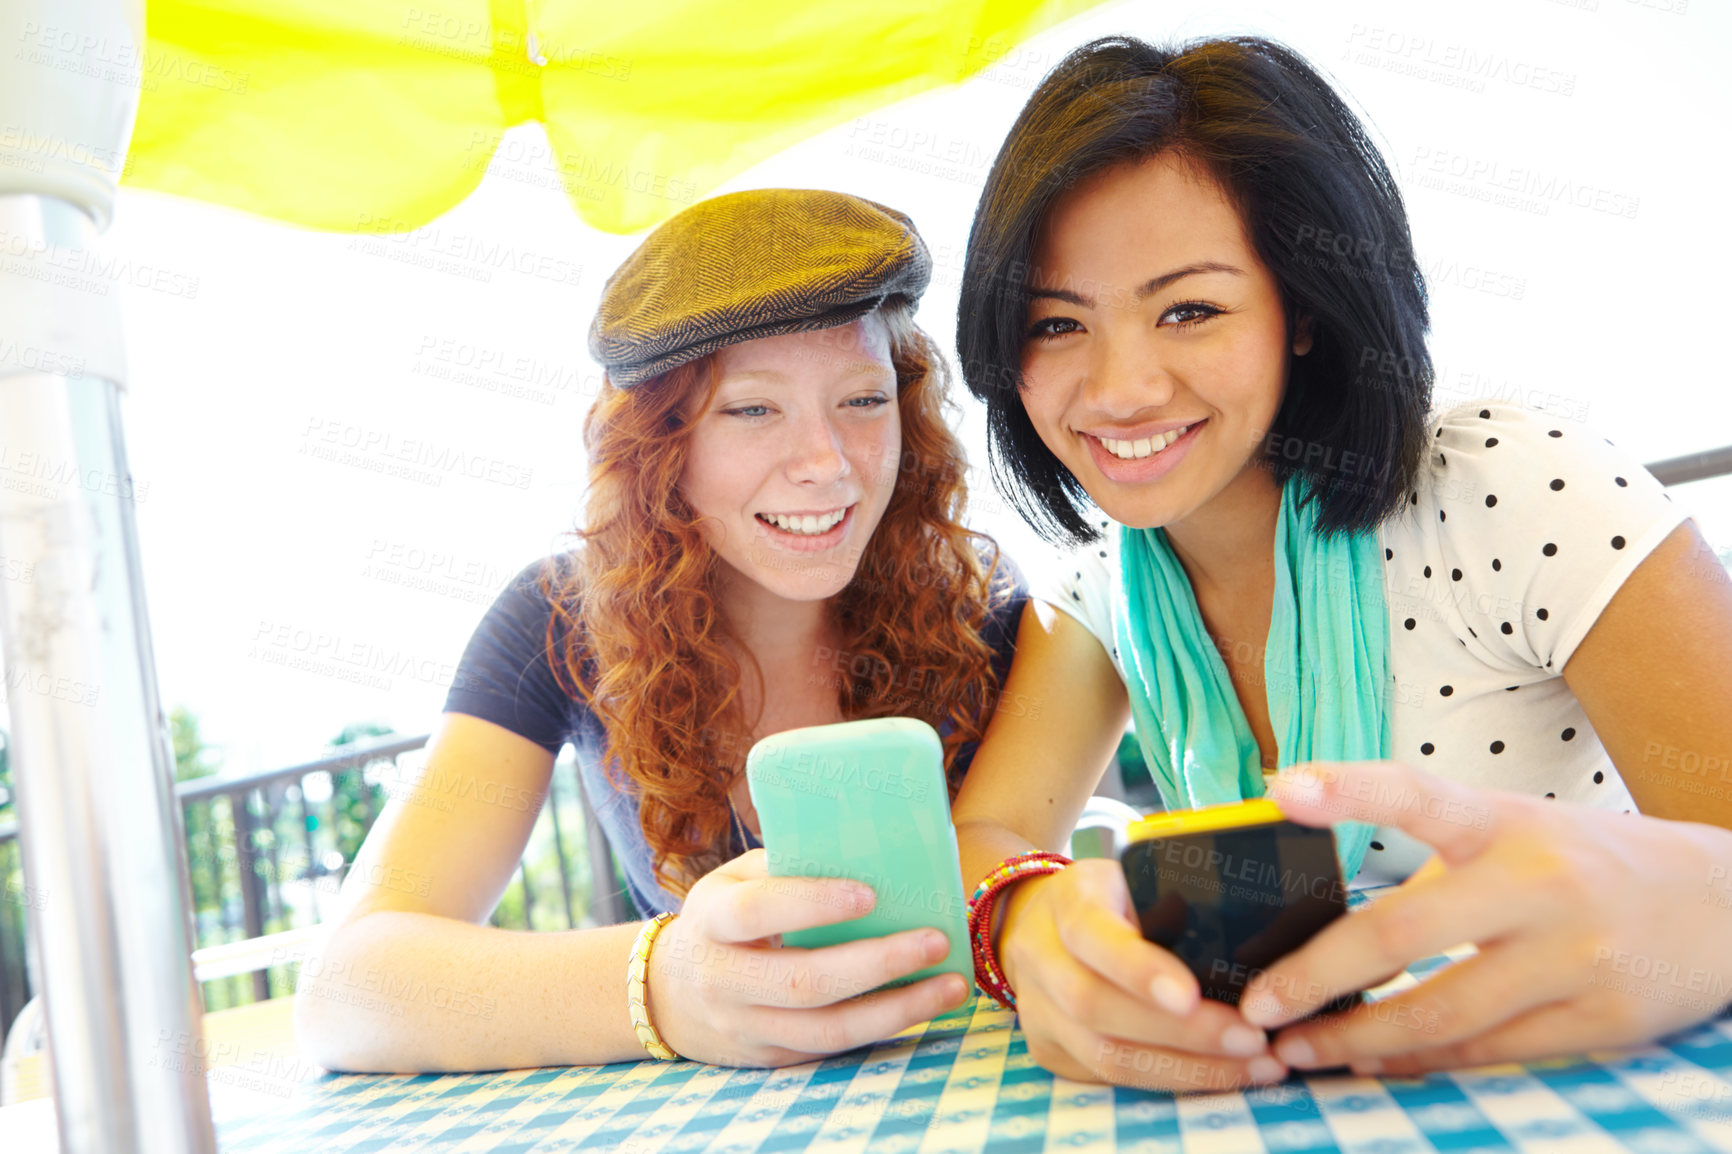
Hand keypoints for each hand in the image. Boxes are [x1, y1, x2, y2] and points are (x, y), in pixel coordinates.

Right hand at [646, 849, 970, 1066]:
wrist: (672, 994)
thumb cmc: (725, 916)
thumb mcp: (736, 880)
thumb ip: (788, 867)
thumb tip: (872, 853)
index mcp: (711, 919)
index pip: (757, 910)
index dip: (812, 903)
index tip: (871, 893)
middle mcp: (722, 980)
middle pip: (804, 981)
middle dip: (877, 962)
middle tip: (936, 939)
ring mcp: (746, 1028)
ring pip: (827, 1030)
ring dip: (898, 1009)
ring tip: (952, 985)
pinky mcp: (772, 1058)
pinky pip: (834, 1049)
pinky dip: (885, 1027)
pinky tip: (925, 1005)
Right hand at [997, 857, 1290, 1090]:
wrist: (1035, 922)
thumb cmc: (1109, 897)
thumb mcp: (1133, 875)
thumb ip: (1172, 899)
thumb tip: (1255, 942)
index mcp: (1066, 901)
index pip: (1091, 934)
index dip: (1136, 969)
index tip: (1190, 994)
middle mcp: (1039, 958)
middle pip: (1097, 1007)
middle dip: (1182, 1033)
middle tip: (1253, 1039)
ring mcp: (1037, 1011)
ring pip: (1105, 1056)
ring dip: (1187, 1069)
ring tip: (1256, 1066)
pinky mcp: (1049, 1050)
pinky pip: (1111, 1079)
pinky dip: (1173, 1080)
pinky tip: (1224, 1075)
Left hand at [1248, 761, 1731, 1075]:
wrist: (1720, 904)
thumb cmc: (1577, 860)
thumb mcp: (1508, 828)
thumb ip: (1425, 855)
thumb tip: (1313, 910)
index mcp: (1501, 821)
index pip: (1414, 791)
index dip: (1346, 788)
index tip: (1279, 791)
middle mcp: (1536, 882)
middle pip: (1402, 934)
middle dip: (1316, 977)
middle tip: (1256, 1005)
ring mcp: (1573, 955)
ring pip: (1441, 1012)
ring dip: (1357, 1038)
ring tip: (1299, 1049)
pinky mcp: (1601, 1019)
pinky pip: (1489, 1052)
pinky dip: (1422, 1061)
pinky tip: (1376, 1061)